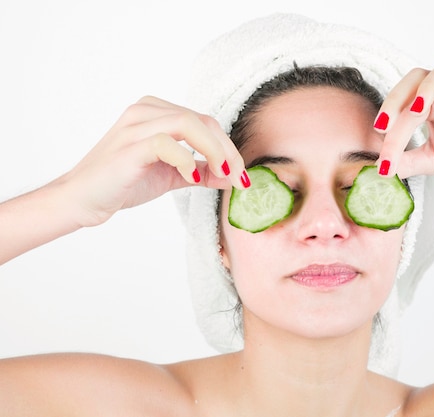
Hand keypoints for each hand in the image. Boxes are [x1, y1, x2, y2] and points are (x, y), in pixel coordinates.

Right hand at [54, 96, 246, 226]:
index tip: (242, 174)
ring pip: (188, 124)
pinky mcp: (129, 146)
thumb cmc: (123, 182)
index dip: (229, 147)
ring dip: (214, 151)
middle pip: (203, 121)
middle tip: (238, 177)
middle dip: (227, 150)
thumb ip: (201, 171)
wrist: (82, 199)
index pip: (205, 121)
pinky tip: (193, 179)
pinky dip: (187, 161)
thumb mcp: (171, 175)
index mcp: (157, 111)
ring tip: (223, 175)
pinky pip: (166, 143)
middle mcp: (146, 111)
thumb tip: (233, 176)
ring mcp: (136, 126)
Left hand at [374, 58, 433, 187]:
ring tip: (419, 109)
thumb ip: (407, 162)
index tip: (377, 139)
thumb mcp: (431, 161)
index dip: (387, 117)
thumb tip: (379, 167)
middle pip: (418, 76)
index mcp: (429, 105)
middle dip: (397, 97)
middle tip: (385, 125)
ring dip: (430, 85)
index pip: (402, 102)